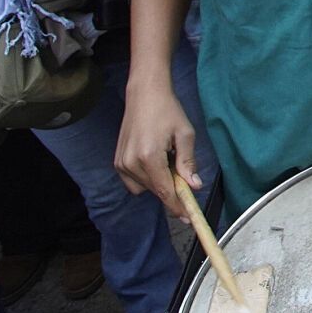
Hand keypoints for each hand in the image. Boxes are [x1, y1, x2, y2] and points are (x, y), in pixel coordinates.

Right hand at [114, 85, 199, 214]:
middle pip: (155, 191)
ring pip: (144, 189)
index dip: (178, 207)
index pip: (165, 191)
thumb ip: (188, 163)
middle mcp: (131, 163)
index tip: (189, 218)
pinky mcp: (117, 162)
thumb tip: (194, 187)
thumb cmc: (168, 110)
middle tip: (184, 176)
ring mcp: (121, 164)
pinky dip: (146, 178)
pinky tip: (155, 161)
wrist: (144, 95)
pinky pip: (134, 182)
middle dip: (171, 191)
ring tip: (167, 160)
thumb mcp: (185, 134)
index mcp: (149, 157)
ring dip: (158, 183)